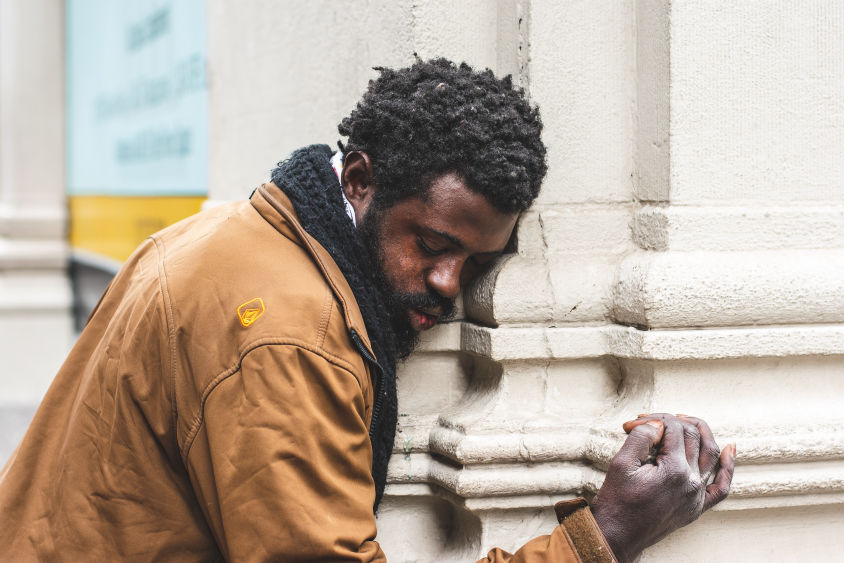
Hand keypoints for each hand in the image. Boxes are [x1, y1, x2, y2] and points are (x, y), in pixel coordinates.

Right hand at [590, 413, 735, 561]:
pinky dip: (727, 467)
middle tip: (651, 420)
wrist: (617, 536)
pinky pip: (721, 486)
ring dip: (701, 433)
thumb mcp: (621, 463)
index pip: (673, 429)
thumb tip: (658, 424)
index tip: (633, 424)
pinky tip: (729, 450)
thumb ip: (641, 437)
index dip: (653, 419)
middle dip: (671, 422)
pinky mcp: (696, 507)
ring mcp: (697, 496)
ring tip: (685, 420)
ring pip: (711, 455)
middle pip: (693, 437)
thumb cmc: (616, 502)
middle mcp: (692, 483)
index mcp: (674, 470)